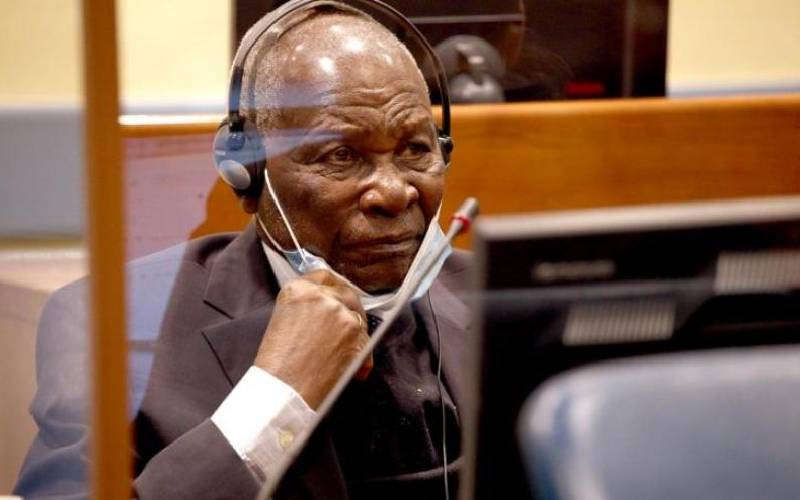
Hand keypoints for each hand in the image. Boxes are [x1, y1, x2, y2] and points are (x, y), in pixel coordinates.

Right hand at [253, 269, 372, 408]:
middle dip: (351, 311)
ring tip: (345, 359)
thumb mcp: (284, 322)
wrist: (282, 391)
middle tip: (350, 330)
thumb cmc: (278, 365)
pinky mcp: (354, 330)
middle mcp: (319, 295)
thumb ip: (307, 308)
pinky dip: (363, 357)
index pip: (324, 276)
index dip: (335, 287)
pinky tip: (354, 372)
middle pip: (347, 293)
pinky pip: (367, 340)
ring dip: (357, 337)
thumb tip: (333, 309)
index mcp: (297, 290)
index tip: (341, 298)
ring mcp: (339, 311)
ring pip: (359, 317)